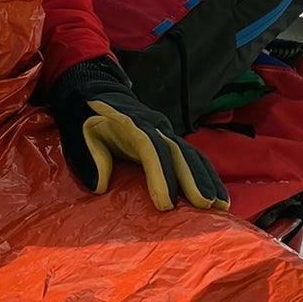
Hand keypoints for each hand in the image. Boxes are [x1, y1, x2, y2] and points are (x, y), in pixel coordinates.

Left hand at [47, 58, 229, 212]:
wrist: (98, 95)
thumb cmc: (88, 121)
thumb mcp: (82, 135)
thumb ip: (91, 157)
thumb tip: (101, 186)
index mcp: (132, 124)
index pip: (151, 149)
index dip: (161, 175)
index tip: (166, 204)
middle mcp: (156, 127)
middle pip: (179, 152)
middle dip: (194, 180)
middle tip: (206, 205)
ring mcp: (167, 132)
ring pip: (193, 155)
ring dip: (208, 180)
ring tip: (220, 206)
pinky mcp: (173, 141)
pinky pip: (195, 158)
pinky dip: (209, 177)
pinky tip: (219, 197)